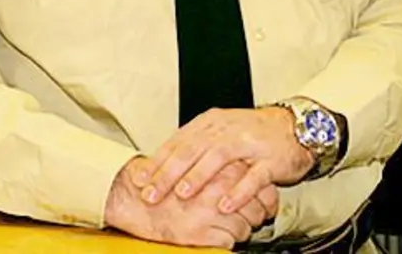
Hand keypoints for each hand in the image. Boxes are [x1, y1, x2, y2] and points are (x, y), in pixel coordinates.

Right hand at [105, 156, 277, 248]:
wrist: (135, 197)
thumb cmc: (164, 181)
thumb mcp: (196, 162)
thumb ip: (220, 165)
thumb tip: (245, 172)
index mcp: (218, 166)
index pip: (259, 182)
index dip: (266, 195)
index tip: (266, 201)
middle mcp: (218, 187)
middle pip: (257, 206)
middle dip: (259, 213)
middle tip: (257, 215)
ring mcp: (211, 211)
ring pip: (246, 225)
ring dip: (244, 228)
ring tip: (237, 226)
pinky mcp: (202, 233)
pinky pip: (230, 240)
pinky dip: (230, 239)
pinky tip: (222, 234)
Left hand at [134, 107, 312, 219]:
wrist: (295, 127)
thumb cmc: (252, 133)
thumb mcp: (219, 132)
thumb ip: (193, 145)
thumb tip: (161, 164)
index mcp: (210, 123)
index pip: (178, 142)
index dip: (157, 161)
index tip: (139, 180)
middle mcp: (227, 130)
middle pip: (192, 149)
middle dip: (169, 172)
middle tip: (151, 192)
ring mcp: (249, 143)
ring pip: (218, 158)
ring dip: (198, 177)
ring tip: (182, 194)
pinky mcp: (270, 159)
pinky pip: (253, 177)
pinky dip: (238, 191)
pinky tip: (225, 204)